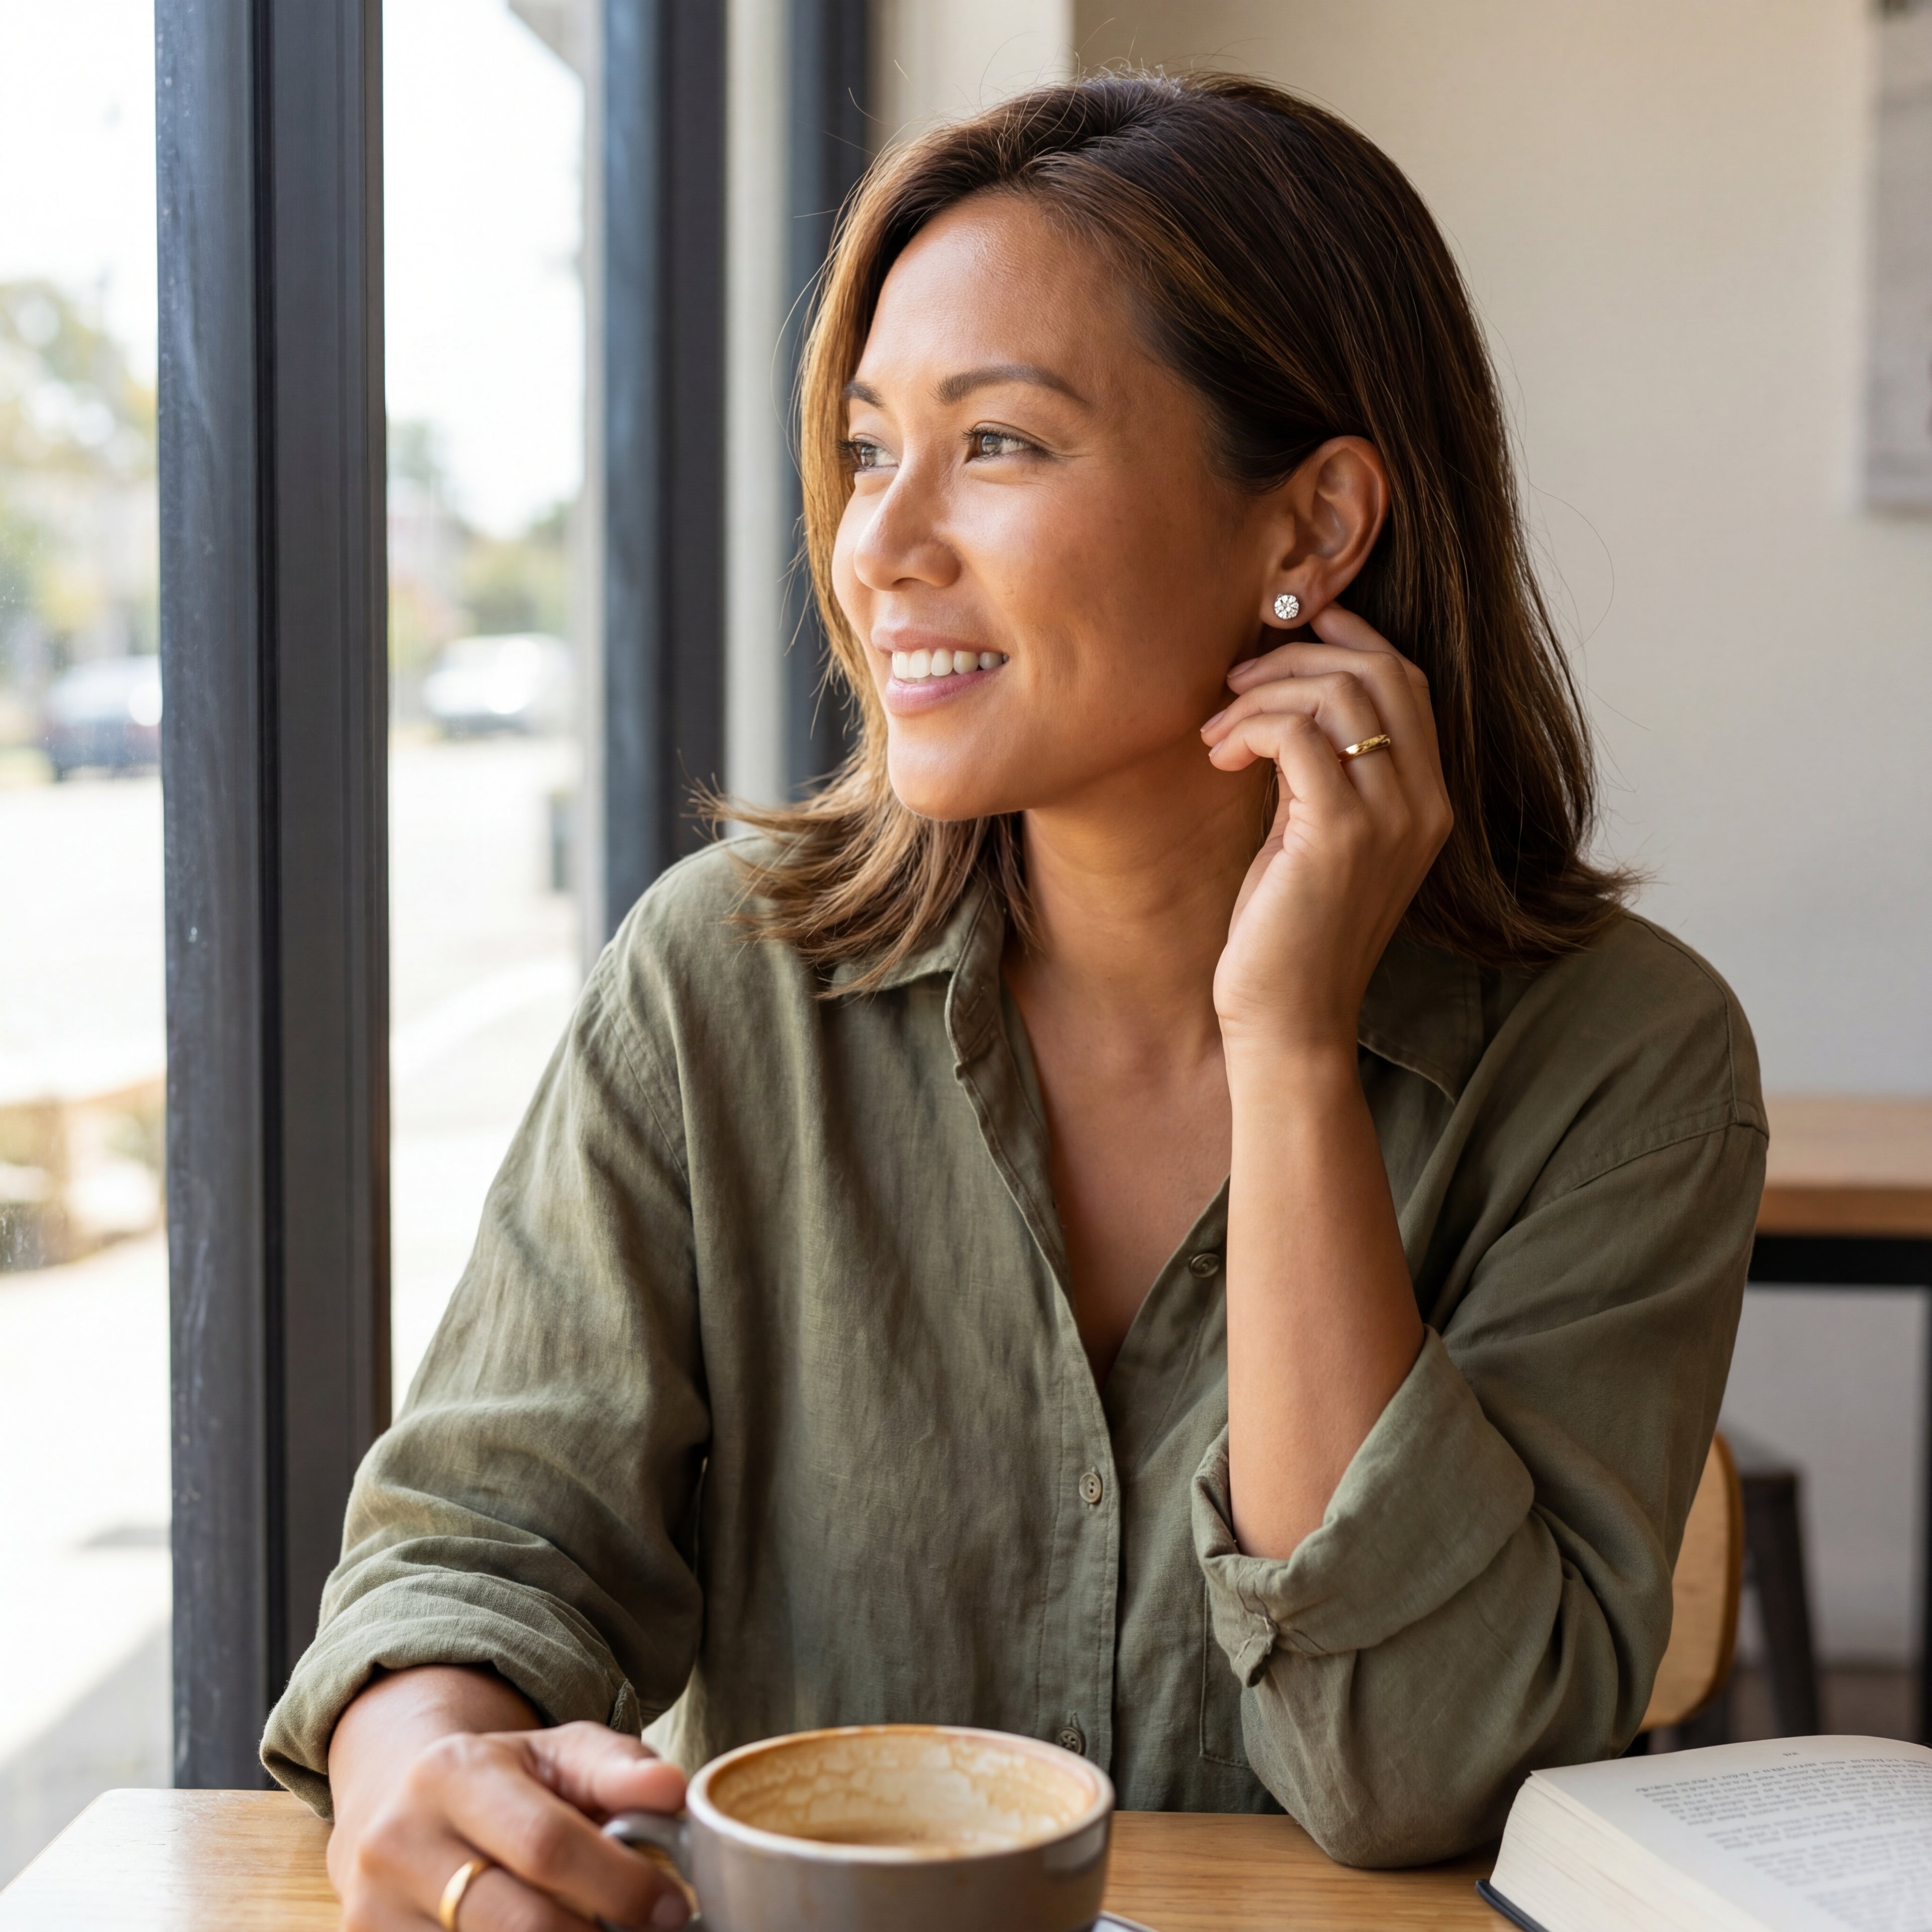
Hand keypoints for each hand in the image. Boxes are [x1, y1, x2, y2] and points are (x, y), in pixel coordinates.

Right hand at [331, 1717, 690, 1931]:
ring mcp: (373, 1913)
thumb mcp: (558, 1753)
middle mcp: (399, 1844)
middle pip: (521, 1923)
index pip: (546, 1844)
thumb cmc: (500, 1783)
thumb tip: (673, 1790)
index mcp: (451, 1775)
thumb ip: (618, 1767)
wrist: (396, 1810)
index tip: (672, 1906)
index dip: (620, 1884)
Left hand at [1200, 603, 1450, 1062]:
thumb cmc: (1289, 933)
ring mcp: (1388, 818)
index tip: (1290, 627)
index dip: (1352, 638)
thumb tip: (1283, 700)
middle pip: (1378, 673)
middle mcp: (1423, 803)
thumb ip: (1320, 772)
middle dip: (1296, 658)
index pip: (1408, 680)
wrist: (1290, 1021)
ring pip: (1336, 695)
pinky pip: (1296, 734)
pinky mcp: (1338, 834)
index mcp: (1428, 800)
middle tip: (1234, 682)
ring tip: (1216, 730)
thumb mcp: (1314, 836)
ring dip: (1263, 694)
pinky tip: (1218, 757)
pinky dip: (1249, 728)